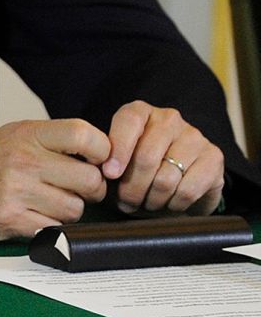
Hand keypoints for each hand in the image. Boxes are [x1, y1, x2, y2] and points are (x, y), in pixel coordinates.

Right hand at [0, 118, 110, 240]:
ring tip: (48, 204)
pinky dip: (52, 228)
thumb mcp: (16, 138)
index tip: (99, 163)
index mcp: (26, 134)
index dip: (103, 152)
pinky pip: (56, 229)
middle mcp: (21, 159)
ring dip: (69, 212)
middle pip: (89, 179)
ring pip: (75, 209)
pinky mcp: (11, 219)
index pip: (84, 136)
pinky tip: (35, 218)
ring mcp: (15, 190)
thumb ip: (54, 142)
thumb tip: (108, 156)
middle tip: (75, 190)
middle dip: (90, 190)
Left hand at [101, 100, 223, 214]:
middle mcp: (168, 118)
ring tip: (146, 204)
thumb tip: (103, 172)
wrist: (183, 177)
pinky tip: (169, 204)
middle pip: (146, 157)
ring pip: (165, 178)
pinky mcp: (214, 158)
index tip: (110, 174)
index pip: (128, 123)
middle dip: (132, 187)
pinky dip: (174, 204)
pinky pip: (187, 190)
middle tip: (126, 202)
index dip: (118, 151)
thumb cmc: (141, 166)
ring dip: (152, 199)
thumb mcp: (120, 158)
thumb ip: (108, 160)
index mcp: (140, 111)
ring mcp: (194, 136)